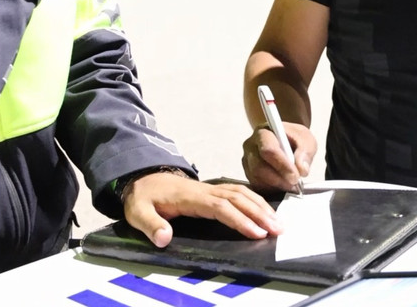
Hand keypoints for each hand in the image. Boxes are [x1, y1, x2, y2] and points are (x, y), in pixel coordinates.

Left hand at [121, 171, 280, 247]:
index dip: (240, 220)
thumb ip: (150, 225)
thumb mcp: (137, 212)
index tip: (256, 233)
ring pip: (241, 193)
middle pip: (238, 198)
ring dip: (260, 207)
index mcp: (190, 197)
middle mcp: (205, 190)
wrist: (142, 178)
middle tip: (278, 229)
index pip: (221, 207)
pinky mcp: (212, 191)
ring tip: (277, 222)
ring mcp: (210, 188)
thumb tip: (164, 238)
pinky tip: (264, 210)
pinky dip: (254, 200)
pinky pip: (238, 192)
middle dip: (259, 213)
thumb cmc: (143, 197)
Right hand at [241, 122, 315, 192]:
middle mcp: (251, 146)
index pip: (268, 150)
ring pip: (257, 178)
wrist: (286, 140)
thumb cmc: (294, 138)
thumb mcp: (306, 139)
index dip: (282, 165)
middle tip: (294, 183)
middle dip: (279, 179)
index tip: (296, 176)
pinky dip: (271, 189)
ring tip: (291, 184)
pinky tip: (282, 185)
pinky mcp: (249, 174)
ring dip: (276, 185)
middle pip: (258, 167)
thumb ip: (305, 152)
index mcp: (263, 133)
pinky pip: (256, 186)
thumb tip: (301, 169)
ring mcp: (247, 161)